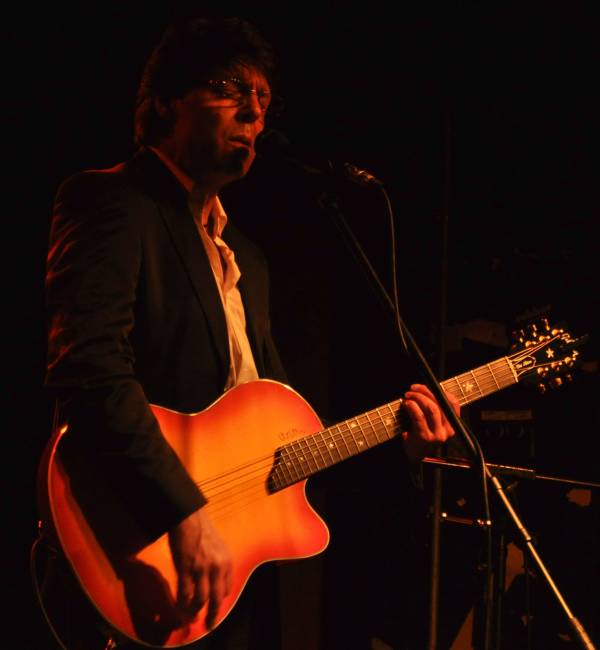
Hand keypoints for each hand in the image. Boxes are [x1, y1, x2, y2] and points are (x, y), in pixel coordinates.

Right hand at [168, 507, 231, 628]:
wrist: (188, 516)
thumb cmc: (202, 529)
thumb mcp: (219, 546)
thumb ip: (219, 563)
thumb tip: (214, 580)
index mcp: (227, 561)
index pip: (226, 589)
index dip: (219, 599)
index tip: (214, 604)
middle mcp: (217, 567)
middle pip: (216, 599)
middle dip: (212, 616)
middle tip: (209, 625)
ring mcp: (201, 569)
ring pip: (200, 599)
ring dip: (195, 612)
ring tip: (191, 619)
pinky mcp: (185, 568)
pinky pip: (184, 593)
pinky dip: (182, 604)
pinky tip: (180, 609)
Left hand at [401, 383, 459, 462]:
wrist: (413, 457)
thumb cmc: (420, 435)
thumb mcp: (432, 423)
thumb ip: (434, 408)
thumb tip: (426, 389)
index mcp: (452, 425)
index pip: (453, 403)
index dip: (441, 391)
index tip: (427, 385)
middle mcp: (448, 430)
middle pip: (440, 403)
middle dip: (425, 392)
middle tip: (413, 389)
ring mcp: (437, 435)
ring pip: (431, 409)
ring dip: (418, 398)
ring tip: (408, 396)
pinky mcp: (425, 437)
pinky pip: (420, 417)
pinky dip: (412, 407)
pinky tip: (406, 404)